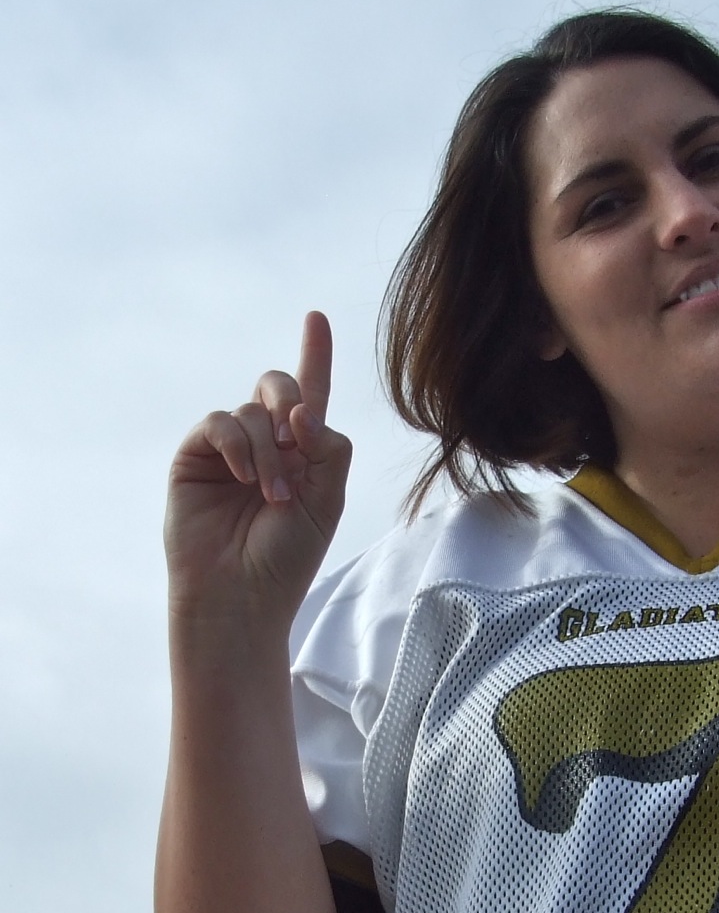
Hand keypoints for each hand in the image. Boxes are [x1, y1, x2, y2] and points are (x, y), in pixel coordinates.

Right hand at [165, 311, 351, 629]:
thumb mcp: (328, 501)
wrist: (242, 594)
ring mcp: (229, 450)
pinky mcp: (195, 456)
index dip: (314, 356)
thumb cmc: (287, 557)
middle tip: (294, 438)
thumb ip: (328, 449)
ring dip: (268, 450)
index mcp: (303, 455)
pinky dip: (238, 444)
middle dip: (292, 400)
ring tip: (272, 496)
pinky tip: (245, 478)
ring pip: (253, 410)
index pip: (311, 397)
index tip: (316, 318)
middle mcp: (265, 445)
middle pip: (280, 387)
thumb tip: (302, 410)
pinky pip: (219, 422)